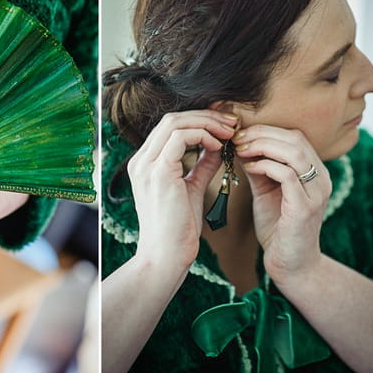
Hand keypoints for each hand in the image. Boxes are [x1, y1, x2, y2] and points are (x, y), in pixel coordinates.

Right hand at [127, 111, 236, 269]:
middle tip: (232, 123)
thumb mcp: (191, 189)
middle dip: (206, 116)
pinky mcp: (158, 172)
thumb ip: (201, 166)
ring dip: (207, 122)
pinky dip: (203, 135)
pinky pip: (181, 137)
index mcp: (145, 164)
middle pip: (172, 119)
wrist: (166, 257)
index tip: (224, 126)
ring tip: (229, 132)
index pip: (170, 127)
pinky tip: (219, 146)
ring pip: (176, 122)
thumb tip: (217, 147)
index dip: (199, 120)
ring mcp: (146, 165)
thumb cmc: (178, 229)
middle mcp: (141, 160)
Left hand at [233, 125, 331, 282]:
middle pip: (294, 138)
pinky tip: (248, 167)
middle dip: (261, 133)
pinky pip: (286, 175)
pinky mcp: (305, 207)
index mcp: (314, 171)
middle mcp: (321, 178)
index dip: (266, 130)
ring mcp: (316, 192)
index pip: (294, 135)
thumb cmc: (277, 226)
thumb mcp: (265, 189)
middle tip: (236, 138)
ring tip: (240, 149)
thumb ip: (258, 167)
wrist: (290, 264)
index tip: (239, 134)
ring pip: (293, 152)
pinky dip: (264, 165)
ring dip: (261, 145)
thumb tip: (240, 144)